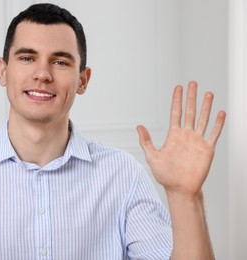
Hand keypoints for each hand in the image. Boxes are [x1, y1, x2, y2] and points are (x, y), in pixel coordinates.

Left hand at [136, 81, 225, 198]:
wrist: (180, 189)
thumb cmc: (165, 175)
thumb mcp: (152, 156)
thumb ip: (146, 141)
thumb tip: (139, 126)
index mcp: (173, 135)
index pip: (176, 112)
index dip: (177, 100)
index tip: (178, 88)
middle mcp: (186, 135)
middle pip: (190, 111)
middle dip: (191, 97)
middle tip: (192, 83)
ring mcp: (197, 141)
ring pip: (203, 119)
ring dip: (206, 106)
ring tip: (208, 93)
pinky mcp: (207, 149)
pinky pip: (214, 134)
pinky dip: (218, 123)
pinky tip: (220, 112)